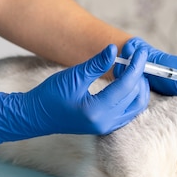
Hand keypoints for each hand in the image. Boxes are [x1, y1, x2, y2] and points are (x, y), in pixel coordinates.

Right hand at [0, 44, 149, 142]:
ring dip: (136, 84)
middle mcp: (106, 122)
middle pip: (136, 96)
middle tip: (131, 55)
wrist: (36, 115)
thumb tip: (114, 49)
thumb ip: (96, 64)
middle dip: (138, 74)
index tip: (139, 51)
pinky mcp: (106, 125)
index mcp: (97, 111)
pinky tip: (122, 78)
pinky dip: (131, 93)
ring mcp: (107, 126)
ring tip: (125, 66)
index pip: (127, 85)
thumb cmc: (50, 95)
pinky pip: (129, 110)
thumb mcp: (73, 76)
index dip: (136, 66)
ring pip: (136, 105)